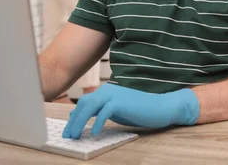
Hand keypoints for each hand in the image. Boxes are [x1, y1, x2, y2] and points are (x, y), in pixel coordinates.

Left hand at [62, 84, 199, 137]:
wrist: (160, 107)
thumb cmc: (138, 110)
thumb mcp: (115, 111)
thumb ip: (99, 111)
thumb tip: (79, 115)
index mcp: (105, 92)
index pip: (84, 103)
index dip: (73, 117)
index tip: (68, 131)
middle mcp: (107, 90)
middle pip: (84, 104)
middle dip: (73, 121)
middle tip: (68, 136)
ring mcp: (114, 95)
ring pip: (90, 106)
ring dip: (80, 122)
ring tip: (76, 136)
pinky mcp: (121, 102)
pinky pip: (105, 112)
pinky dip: (97, 122)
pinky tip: (94, 133)